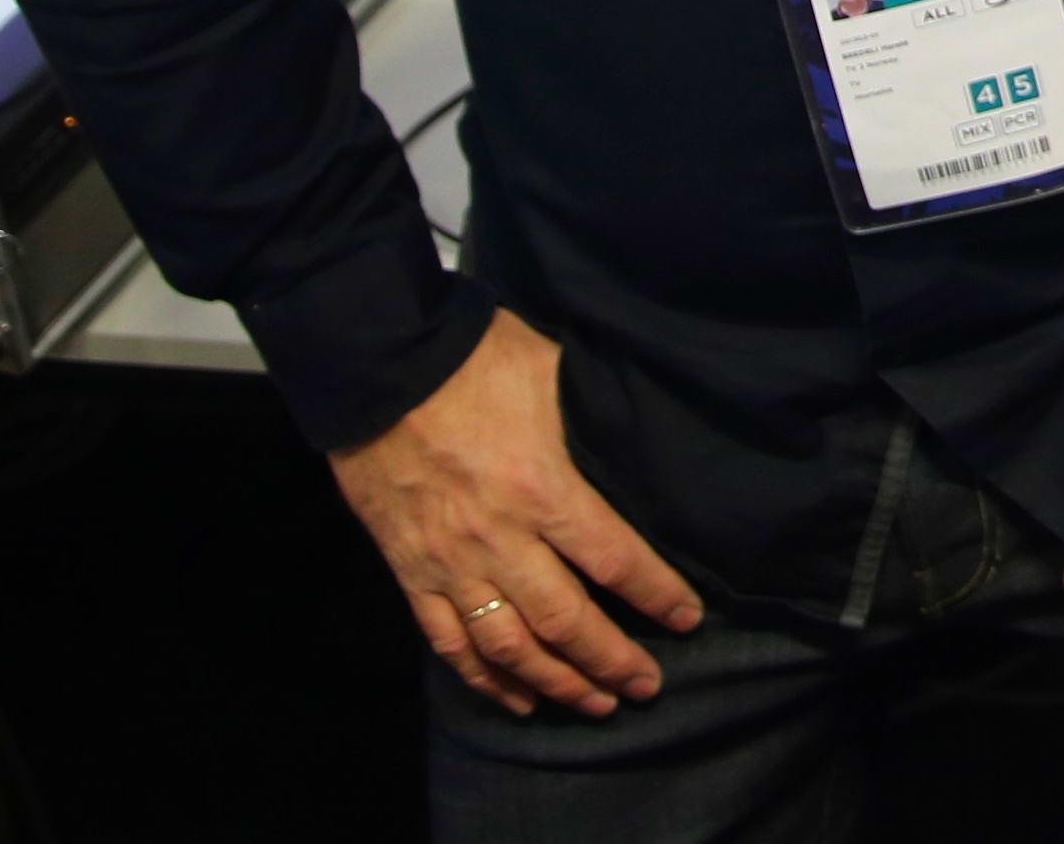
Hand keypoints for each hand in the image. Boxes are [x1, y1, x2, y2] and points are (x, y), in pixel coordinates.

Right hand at [326, 309, 704, 717]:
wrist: (376, 368)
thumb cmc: (471, 360)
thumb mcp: (550, 371)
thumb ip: (590, 417)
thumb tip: (635, 430)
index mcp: (542, 489)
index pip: (614, 560)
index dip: (656, 595)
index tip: (687, 620)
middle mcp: (498, 539)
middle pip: (566, 620)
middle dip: (612, 660)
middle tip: (648, 686)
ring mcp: (450, 564)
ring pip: (509, 646)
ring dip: (556, 682)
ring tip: (597, 704)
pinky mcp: (410, 573)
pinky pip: (449, 643)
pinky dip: (484, 679)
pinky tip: (516, 700)